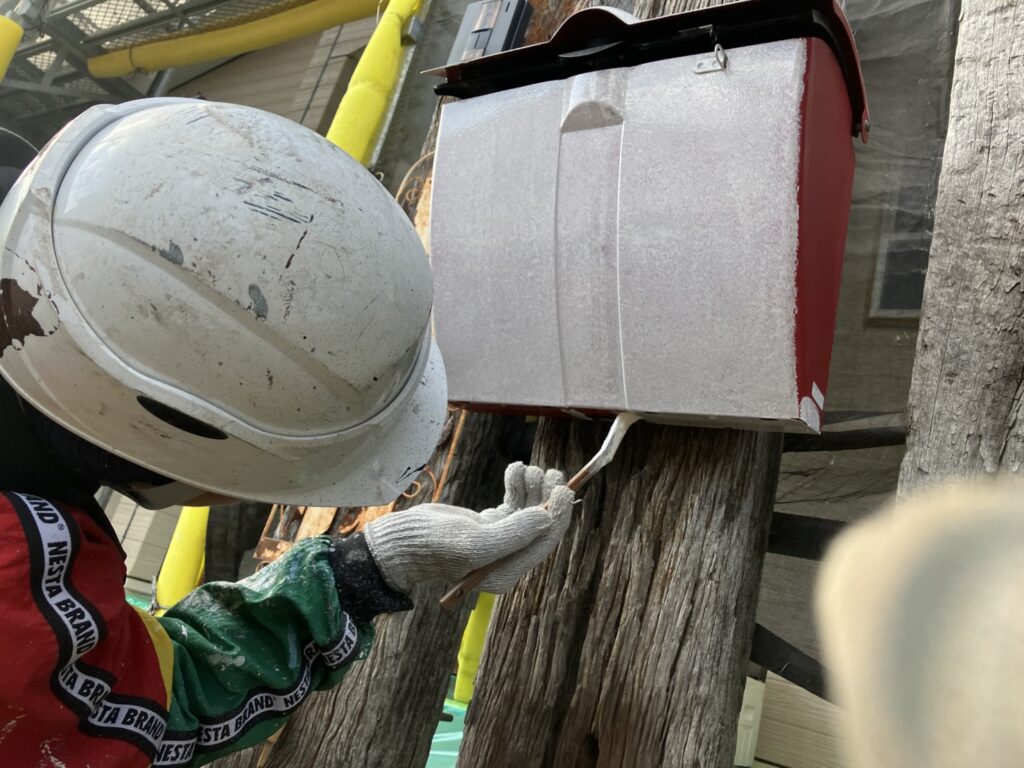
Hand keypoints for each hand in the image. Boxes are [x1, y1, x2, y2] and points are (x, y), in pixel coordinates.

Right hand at [364, 462, 573, 593]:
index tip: (564, 490)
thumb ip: (513, 533)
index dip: (557, 516)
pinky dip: (516, 485)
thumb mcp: (475, 541)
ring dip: (532, 487)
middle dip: (547, 497)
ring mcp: (498, 540)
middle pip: (539, 525)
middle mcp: (506, 558)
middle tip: (549, 472)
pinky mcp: (488, 524)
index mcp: (506, 571)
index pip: (543, 542)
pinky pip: (512, 503)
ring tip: (528, 468)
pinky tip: (514, 469)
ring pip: (528, 510)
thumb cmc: (434, 545)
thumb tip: (547, 517)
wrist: (402, 541)